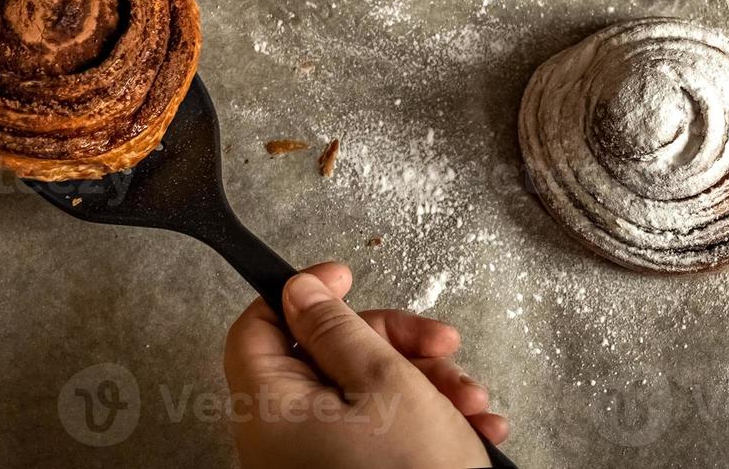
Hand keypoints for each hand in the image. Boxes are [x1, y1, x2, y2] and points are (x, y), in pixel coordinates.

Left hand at [223, 261, 508, 468]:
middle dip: (394, 343)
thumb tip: (300, 290)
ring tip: (469, 399)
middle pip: (324, 355)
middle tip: (438, 345)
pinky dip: (426, 418)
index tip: (346, 277)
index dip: (302, 294)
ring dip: (425, 381)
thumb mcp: (383, 381)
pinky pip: (379, 429)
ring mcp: (314, 463)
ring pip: (363, 391)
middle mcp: (282, 440)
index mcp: (271, 409)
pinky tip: (471, 424)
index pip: (257, 327)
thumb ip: (337, 328)